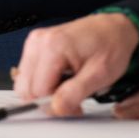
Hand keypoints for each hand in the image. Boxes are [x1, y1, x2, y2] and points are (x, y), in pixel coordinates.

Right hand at [13, 12, 138, 115]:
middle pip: (28, 89)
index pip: (38, 91)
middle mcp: (39, 42)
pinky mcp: (34, 47)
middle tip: (73, 98)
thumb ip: (75, 93)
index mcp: (53, 46)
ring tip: (68, 87)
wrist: (113, 29)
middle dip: (49, 100)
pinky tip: (60, 80)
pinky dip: (42, 84)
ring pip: (25, 85)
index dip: (56, 104)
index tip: (75, 105)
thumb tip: (54, 108)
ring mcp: (34, 43)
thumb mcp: (100, 74)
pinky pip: (29, 76)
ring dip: (45, 93)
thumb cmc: (110, 46)